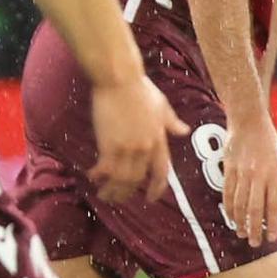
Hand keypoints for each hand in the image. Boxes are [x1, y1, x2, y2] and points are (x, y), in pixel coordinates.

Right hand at [89, 75, 186, 203]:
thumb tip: (184, 131)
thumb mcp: (162, 105)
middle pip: (138, 179)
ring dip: (112, 190)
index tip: (151, 198)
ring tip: (104, 195)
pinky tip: (92, 177)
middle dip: (128, 193)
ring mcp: (128, 147)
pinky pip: (105, 168)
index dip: (158, 188)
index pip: (162, 172)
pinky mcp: (109, 143)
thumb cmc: (140, 88)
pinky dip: (99, 175)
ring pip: (121, 179)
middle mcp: (145, 147)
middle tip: (119, 198)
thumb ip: (172, 122)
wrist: (120, 79)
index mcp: (159, 140)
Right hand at [222, 111, 276, 245]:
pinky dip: (229, 208)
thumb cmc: (268, 144)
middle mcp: (259, 175)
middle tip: (255, 243)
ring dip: (240, 222)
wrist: (249, 121)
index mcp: (275, 175)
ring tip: (242, 234)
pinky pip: (227, 193)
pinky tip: (231, 218)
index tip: (271, 238)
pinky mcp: (229, 169)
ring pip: (239, 204)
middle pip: (255, 209)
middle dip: (255, 229)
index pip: (273, 207)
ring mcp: (242, 172)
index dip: (272, 225)